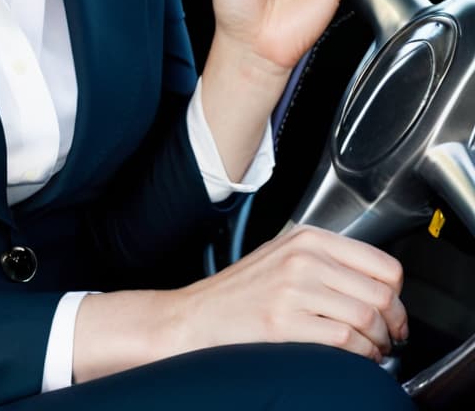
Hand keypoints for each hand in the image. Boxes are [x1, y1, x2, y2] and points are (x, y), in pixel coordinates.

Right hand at [162, 225, 406, 361]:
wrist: (197, 316)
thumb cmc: (240, 293)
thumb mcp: (284, 257)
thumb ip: (326, 261)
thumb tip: (375, 285)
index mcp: (308, 238)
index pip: (382, 263)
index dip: (398, 294)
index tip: (394, 311)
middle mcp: (303, 257)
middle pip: (381, 293)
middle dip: (395, 324)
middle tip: (391, 337)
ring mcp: (294, 288)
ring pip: (368, 317)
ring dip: (380, 343)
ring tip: (372, 351)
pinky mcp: (285, 321)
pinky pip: (346, 340)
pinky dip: (360, 355)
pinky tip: (354, 357)